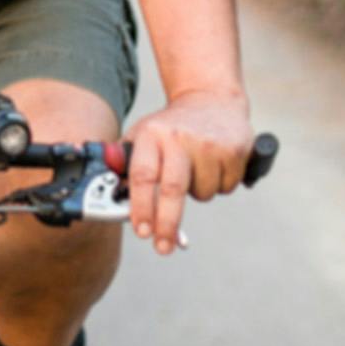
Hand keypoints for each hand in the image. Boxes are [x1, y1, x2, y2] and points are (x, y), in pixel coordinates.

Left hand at [125, 94, 252, 254]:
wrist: (211, 99)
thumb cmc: (171, 128)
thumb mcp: (143, 136)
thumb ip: (126, 166)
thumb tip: (110, 198)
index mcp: (151, 134)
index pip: (142, 175)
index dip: (140, 206)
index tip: (141, 231)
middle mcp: (179, 137)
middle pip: (172, 190)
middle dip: (166, 224)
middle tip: (162, 246)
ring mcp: (209, 143)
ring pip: (202, 193)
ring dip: (198, 193)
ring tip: (195, 168)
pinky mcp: (235, 149)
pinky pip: (226, 187)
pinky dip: (219, 184)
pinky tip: (215, 163)